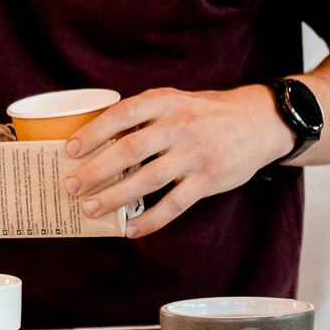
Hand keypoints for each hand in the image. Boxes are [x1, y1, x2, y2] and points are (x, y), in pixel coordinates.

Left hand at [60, 86, 296, 238]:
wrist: (259, 122)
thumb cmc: (205, 113)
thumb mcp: (175, 101)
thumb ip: (143, 115)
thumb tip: (95, 137)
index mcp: (166, 102)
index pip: (123, 114)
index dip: (94, 132)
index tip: (70, 149)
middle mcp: (180, 126)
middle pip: (131, 150)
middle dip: (96, 169)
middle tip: (71, 185)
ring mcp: (195, 154)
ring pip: (148, 180)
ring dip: (115, 197)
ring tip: (90, 209)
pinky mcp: (208, 180)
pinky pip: (174, 204)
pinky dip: (150, 220)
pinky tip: (130, 228)